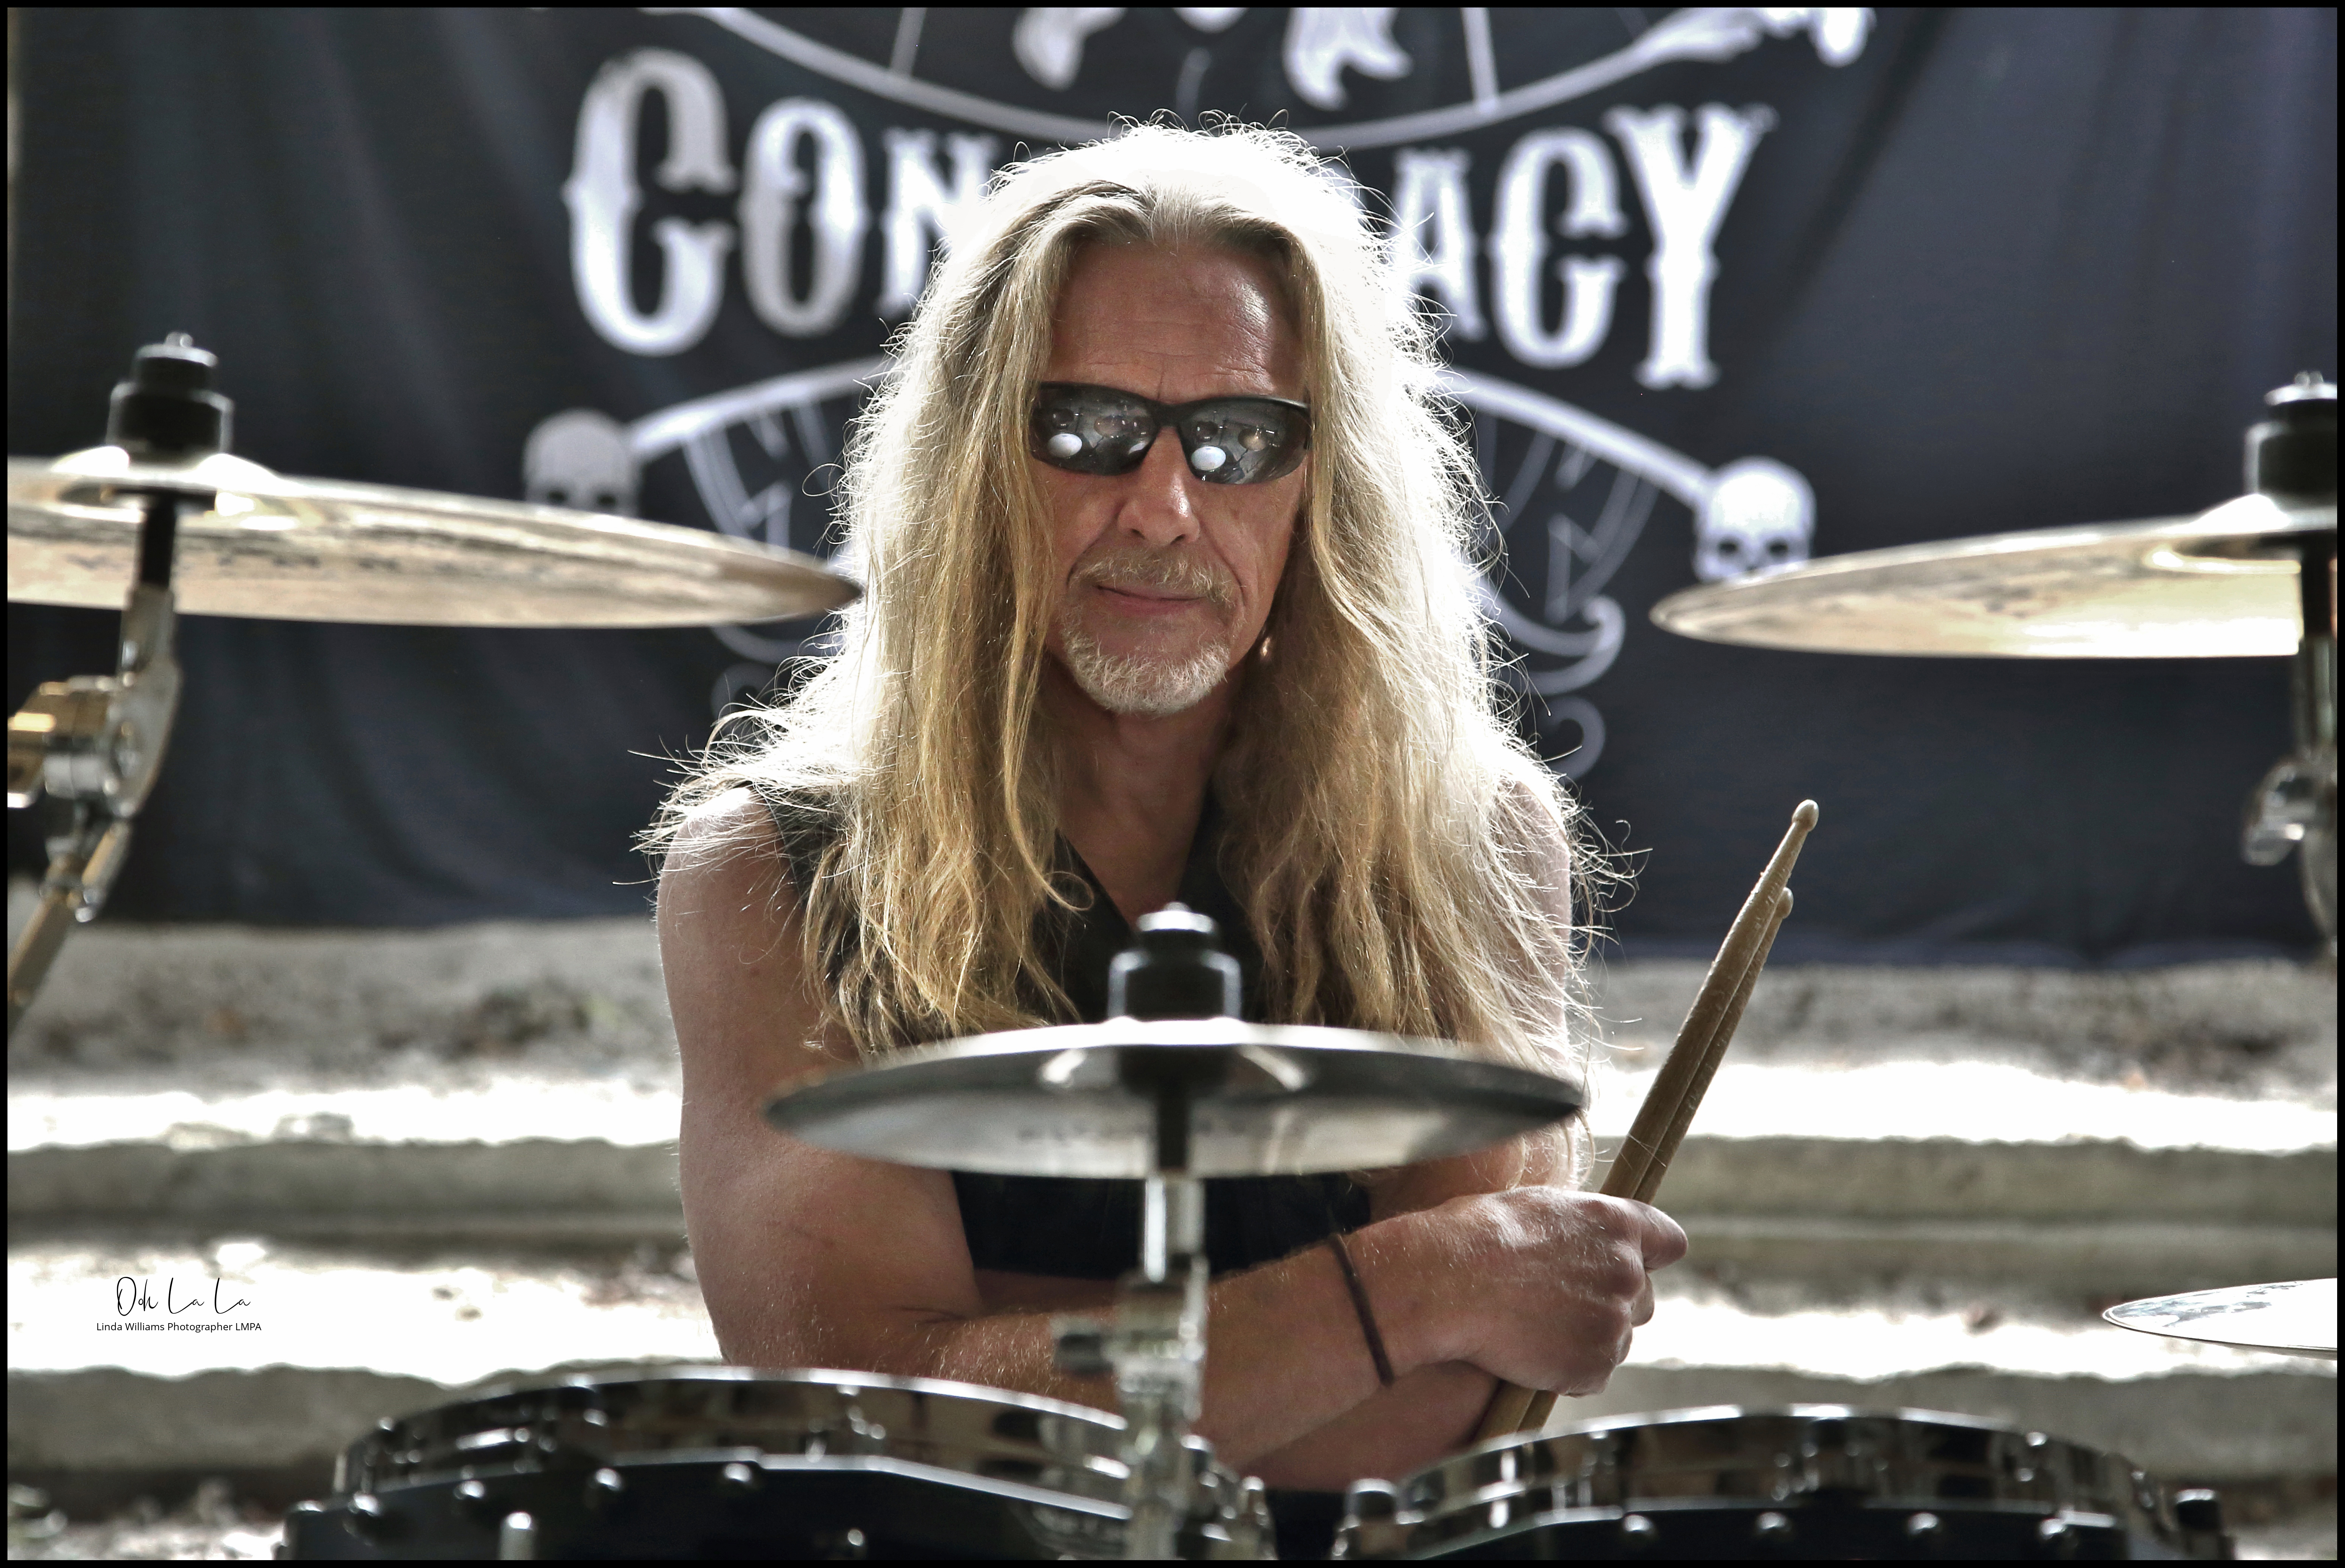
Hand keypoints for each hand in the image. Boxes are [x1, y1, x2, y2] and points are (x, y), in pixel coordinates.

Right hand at [1428, 1187, 1687, 1394]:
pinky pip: (1593, 1373)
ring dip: (1587, 1337)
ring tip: (1533, 1327)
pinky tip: (1528, 1351)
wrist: (1444, 1285)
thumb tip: (1582, 1241)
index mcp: (1617, 1224)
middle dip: (1612, 1302)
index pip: (1669, 1242)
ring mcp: (1613, 1323)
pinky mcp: (1594, 1366)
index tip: (1633, 1263)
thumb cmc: (1475, 1236)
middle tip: (1561, 1304)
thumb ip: (1579, 1227)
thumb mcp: (1536, 1207)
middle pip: (1644, 1298)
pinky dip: (1567, 1369)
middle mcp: (1627, 1273)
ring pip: (1617, 1338)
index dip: (1651, 1255)